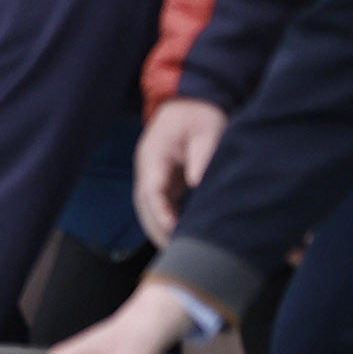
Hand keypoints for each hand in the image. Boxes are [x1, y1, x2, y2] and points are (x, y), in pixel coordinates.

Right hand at [132, 97, 226, 246]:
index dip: (160, 213)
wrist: (193, 101)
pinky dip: (167, 220)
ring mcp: (153, 174)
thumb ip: (203, 157)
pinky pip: (160, 204)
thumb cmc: (201, 115)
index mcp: (154, 156)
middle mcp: (148, 168)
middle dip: (156, 229)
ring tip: (177, 250)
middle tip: (175, 252)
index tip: (173, 230)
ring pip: (149, 207)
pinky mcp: (163, 178)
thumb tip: (198, 185)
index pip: (151, 190)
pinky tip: (180, 234)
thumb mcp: (208, 131)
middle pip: (144, 205)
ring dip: (159, 228)